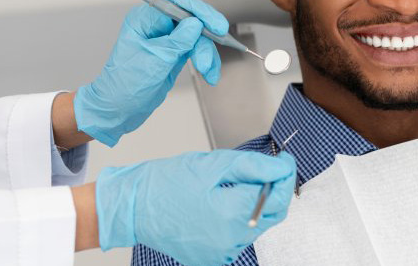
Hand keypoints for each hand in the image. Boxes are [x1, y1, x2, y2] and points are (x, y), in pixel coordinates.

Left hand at [74, 0, 227, 146]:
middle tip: (218, 46)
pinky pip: (197, 51)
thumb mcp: (154, 62)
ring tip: (208, 72)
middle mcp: (156, 26)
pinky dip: (206, 62)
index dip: (199, 11)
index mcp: (144, 20)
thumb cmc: (124, 86)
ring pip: (198, 37)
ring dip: (207, 54)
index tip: (215, 26)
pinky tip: (210, 74)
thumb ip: (177, 41)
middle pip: (192, 19)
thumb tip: (196, 24)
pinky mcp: (175, 53)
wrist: (117, 110)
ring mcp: (167, 40)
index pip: (176, 3)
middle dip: (206, 37)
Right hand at [96, 150, 296, 265]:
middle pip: (273, 214)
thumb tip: (282, 168)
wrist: (131, 207)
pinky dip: (240, 221)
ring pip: (257, 226)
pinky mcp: (213, 258)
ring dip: (257, 205)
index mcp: (232, 214)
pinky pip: (239, 238)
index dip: (286, 175)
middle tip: (267, 170)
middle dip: (275, 190)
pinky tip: (223, 205)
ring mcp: (221, 253)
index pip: (279, 196)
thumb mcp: (213, 164)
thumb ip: (254, 167)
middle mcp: (230, 240)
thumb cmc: (166, 182)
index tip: (285, 160)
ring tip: (236, 186)